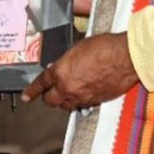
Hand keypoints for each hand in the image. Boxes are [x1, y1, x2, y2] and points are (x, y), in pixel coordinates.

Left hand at [22, 32, 137, 110]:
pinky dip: (79, 101)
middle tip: (50, 91)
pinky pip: (81, 105)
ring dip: (64, 100)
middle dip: (48, 96)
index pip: (41, 84)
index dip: (32, 91)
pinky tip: (83, 92)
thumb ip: (66, 61)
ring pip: (66, 105)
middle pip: (50, 101)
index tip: (27, 96)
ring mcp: (82, 97)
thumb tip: (62, 67)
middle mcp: (68, 88)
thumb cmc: (105, 47)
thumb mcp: (77, 48)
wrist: (126, 57)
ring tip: (68, 91)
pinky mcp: (95, 102)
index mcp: (61, 72)